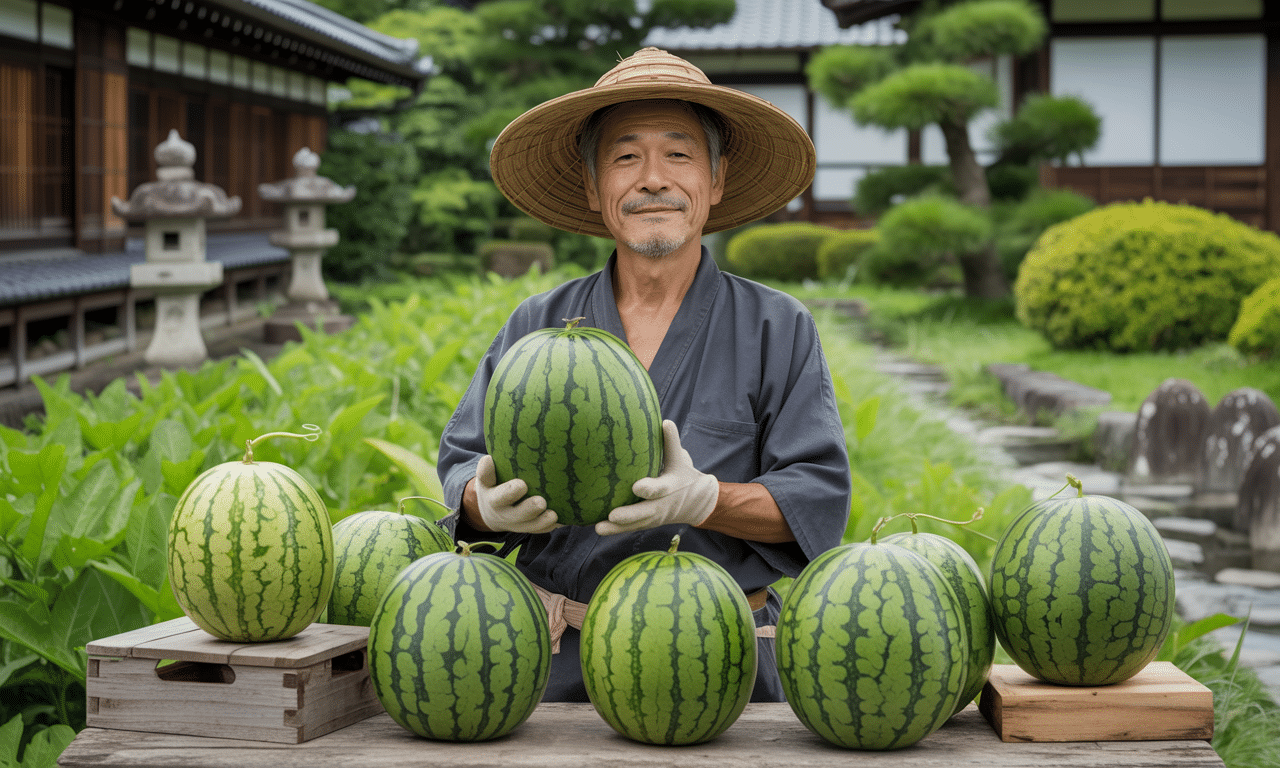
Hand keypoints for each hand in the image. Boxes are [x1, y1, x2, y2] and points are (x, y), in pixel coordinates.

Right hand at [474, 455, 560, 533]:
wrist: (493, 512)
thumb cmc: (498, 482)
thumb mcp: (492, 471)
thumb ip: (499, 456)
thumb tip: (510, 418)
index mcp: (488, 488)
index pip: (484, 477)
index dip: (485, 469)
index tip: (489, 459)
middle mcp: (497, 506)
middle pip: (506, 506)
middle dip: (521, 503)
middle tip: (538, 499)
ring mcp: (511, 520)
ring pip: (524, 523)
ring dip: (539, 520)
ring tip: (552, 514)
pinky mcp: (525, 527)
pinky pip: (537, 530)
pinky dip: (548, 526)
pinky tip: (563, 520)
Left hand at [595, 420, 717, 535]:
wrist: (696, 503)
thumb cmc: (683, 475)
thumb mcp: (680, 459)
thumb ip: (671, 443)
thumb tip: (665, 422)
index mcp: (670, 487)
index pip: (660, 489)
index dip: (650, 489)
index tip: (636, 487)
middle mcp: (662, 505)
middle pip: (645, 513)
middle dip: (629, 515)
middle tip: (612, 515)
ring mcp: (654, 517)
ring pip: (635, 525)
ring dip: (617, 528)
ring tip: (598, 527)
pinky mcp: (646, 523)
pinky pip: (630, 528)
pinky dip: (615, 530)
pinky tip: (597, 528)